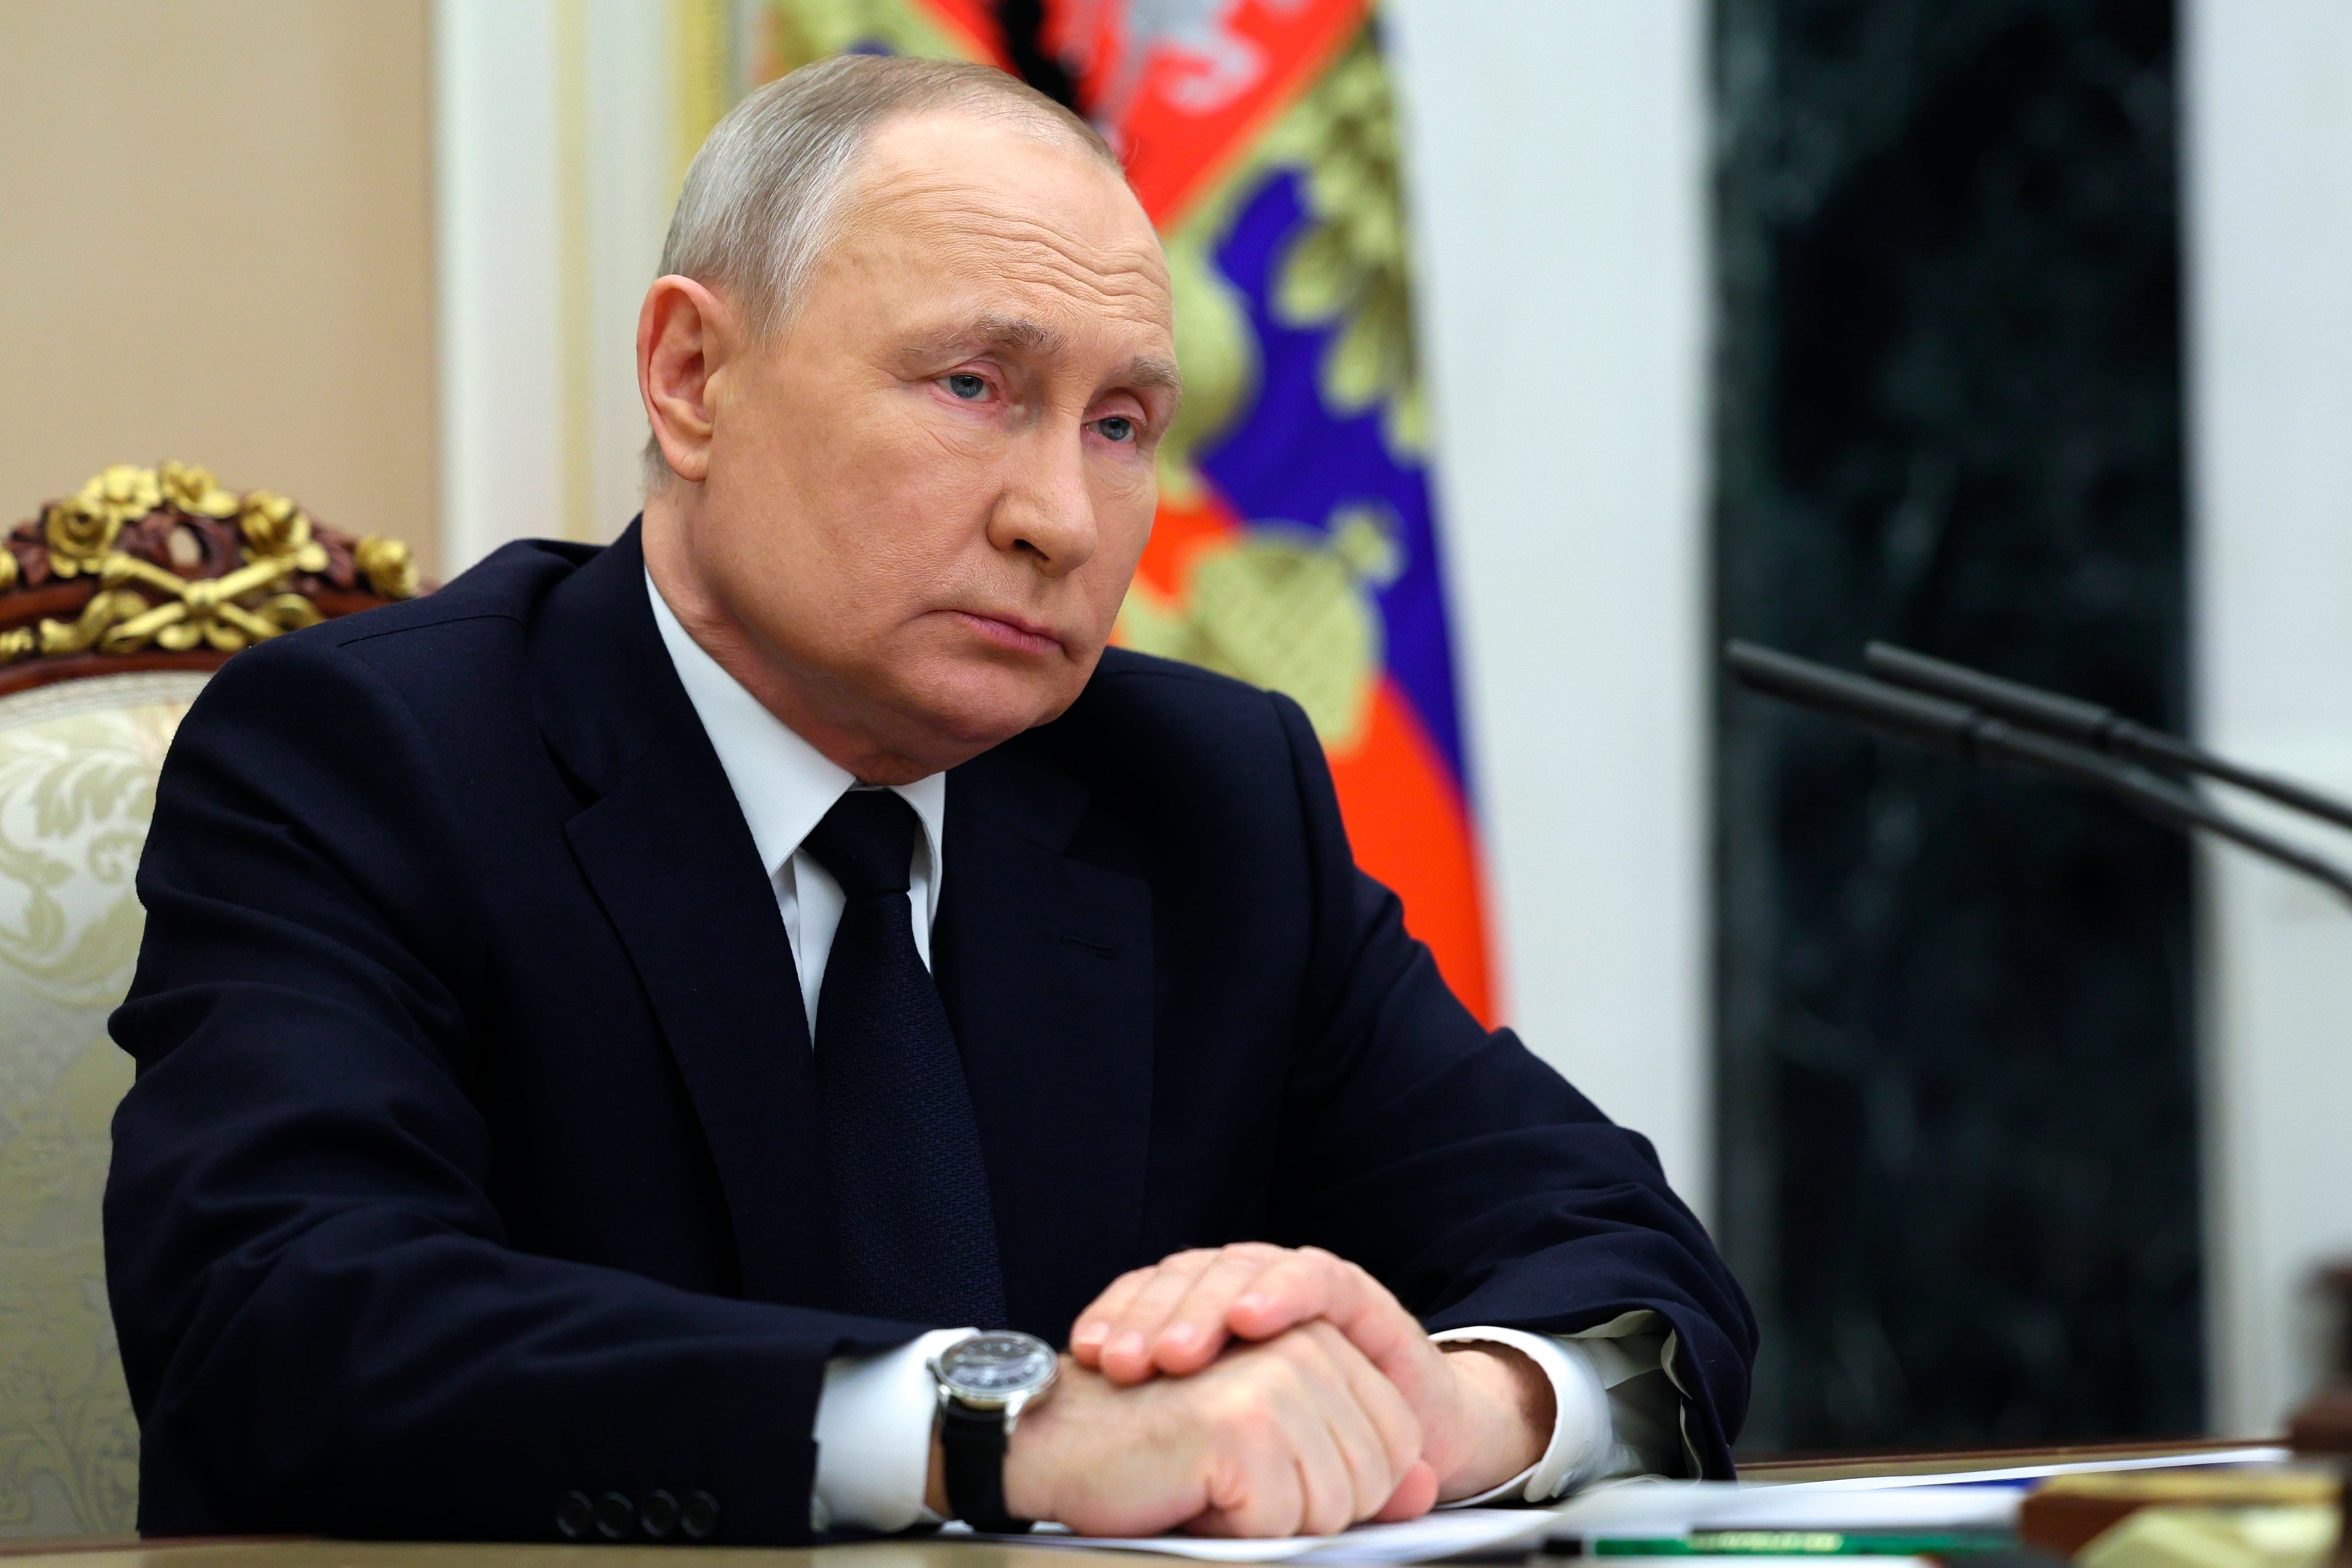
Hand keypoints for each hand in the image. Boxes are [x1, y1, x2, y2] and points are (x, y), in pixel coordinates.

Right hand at [934, 1324, 1438, 1536]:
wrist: (1053, 1439)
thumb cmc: (1153, 1445)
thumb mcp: (1272, 1452)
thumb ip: (1353, 1467)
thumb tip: (1426, 1491)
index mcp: (1316, 1338)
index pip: (1395, 1441)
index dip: (1343, 1489)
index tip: (1272, 1478)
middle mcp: (1305, 1345)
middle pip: (1373, 1477)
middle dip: (1306, 1509)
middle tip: (1230, 1483)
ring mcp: (1277, 1379)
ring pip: (1334, 1506)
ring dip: (1267, 1522)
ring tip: (1206, 1483)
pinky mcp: (1243, 1423)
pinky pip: (1283, 1523)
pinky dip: (1233, 1530)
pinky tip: (1186, 1493)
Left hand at [1070, 1245, 1553, 1501]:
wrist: (1412, 1438)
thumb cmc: (1306, 1451)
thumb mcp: (1228, 1447)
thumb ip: (1181, 1438)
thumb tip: (1091, 1450)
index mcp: (1205, 1317)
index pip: (1147, 1296)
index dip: (1116, 1317)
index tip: (1088, 1354)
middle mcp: (1245, 1291)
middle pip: (1185, 1279)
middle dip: (1150, 1316)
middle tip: (1125, 1361)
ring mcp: (1295, 1286)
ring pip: (1237, 1270)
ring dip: (1205, 1305)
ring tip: (1176, 1350)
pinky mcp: (1350, 1292)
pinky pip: (1313, 1279)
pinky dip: (1281, 1291)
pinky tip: (1253, 1318)